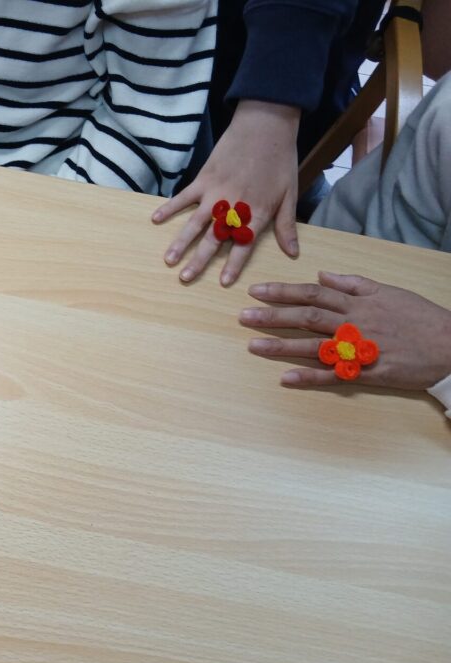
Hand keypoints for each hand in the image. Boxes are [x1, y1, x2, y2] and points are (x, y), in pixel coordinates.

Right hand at [153, 100, 300, 286]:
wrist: (265, 126)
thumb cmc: (279, 160)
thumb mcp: (290, 194)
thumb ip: (286, 225)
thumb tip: (293, 253)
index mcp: (256, 213)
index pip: (243, 245)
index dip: (233, 265)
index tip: (223, 282)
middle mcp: (233, 207)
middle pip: (213, 239)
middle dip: (199, 261)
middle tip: (185, 278)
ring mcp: (215, 193)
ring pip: (195, 223)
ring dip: (180, 242)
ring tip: (168, 259)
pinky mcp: (204, 179)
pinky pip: (183, 197)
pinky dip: (169, 208)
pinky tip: (156, 219)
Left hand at [240, 271, 450, 388]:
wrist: (450, 345)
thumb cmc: (419, 317)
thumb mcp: (388, 290)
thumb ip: (353, 283)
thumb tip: (322, 274)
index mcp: (357, 302)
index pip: (312, 293)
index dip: (282, 292)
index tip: (255, 291)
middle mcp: (353, 323)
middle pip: (306, 317)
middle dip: (272, 316)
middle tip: (242, 316)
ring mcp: (358, 349)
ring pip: (313, 345)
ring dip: (281, 346)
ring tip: (252, 346)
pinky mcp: (367, 372)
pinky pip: (333, 375)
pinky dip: (309, 377)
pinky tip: (285, 379)